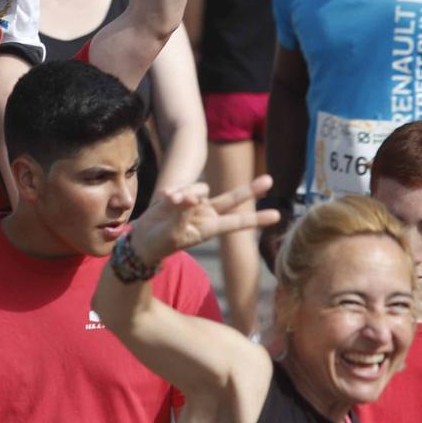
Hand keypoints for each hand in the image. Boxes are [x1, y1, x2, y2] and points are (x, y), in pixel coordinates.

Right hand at [129, 175, 279, 267]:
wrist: (143, 238)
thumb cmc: (161, 242)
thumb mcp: (174, 232)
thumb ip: (184, 212)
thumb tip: (192, 197)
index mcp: (210, 228)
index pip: (238, 222)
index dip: (257, 218)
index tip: (277, 216)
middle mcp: (207, 213)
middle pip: (233, 198)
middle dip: (251, 190)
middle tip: (270, 180)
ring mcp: (196, 202)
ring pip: (201, 188)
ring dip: (187, 193)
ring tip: (170, 202)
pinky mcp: (183, 194)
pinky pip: (184, 185)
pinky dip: (175, 191)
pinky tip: (165, 198)